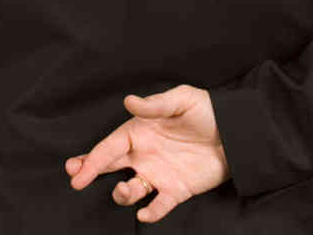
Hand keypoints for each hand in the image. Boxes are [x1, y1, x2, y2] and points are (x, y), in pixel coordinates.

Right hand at [65, 84, 229, 223]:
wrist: (237, 133)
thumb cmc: (207, 111)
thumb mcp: (182, 99)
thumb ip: (155, 104)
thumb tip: (128, 100)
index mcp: (140, 131)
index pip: (110, 146)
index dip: (92, 157)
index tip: (76, 168)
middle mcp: (144, 154)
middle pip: (110, 166)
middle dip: (90, 172)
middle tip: (76, 180)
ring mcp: (158, 173)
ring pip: (131, 189)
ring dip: (122, 194)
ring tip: (124, 190)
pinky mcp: (176, 189)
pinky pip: (159, 205)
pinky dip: (151, 212)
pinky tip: (146, 212)